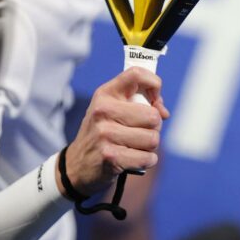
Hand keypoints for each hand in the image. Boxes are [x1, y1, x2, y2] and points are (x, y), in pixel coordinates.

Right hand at [57, 68, 170, 197]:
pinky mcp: (111, 156)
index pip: (137, 75)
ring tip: (134, 147)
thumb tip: (163, 112)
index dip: (154, 84)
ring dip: (149, 147)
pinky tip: (133, 159)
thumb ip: (139, 103)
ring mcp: (105, 134)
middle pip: (153, 116)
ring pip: (153, 139)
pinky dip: (147, 160)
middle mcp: (103, 111)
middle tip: (140, 132)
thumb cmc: (102, 134)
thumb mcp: (112, 110)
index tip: (154, 99)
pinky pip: (148, 158)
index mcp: (106, 94)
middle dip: (154, 128)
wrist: (76, 165)